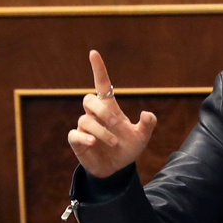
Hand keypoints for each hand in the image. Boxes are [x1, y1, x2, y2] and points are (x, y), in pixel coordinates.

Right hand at [68, 50, 156, 177]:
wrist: (116, 169)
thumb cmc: (127, 149)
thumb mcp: (142, 138)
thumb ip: (148, 125)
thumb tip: (146, 113)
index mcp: (110, 109)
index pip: (102, 84)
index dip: (98, 69)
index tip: (93, 53)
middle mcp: (95, 115)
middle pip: (89, 99)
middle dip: (102, 110)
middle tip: (117, 124)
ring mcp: (85, 127)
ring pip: (85, 120)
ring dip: (101, 131)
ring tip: (114, 143)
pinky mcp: (77, 141)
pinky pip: (74, 134)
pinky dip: (84, 137)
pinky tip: (94, 143)